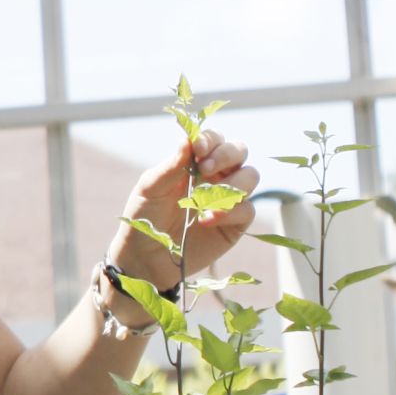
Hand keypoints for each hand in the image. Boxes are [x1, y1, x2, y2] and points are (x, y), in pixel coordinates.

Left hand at [110, 128, 259, 286]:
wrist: (145, 254)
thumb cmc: (145, 216)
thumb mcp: (150, 188)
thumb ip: (170, 166)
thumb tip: (187, 140)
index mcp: (196, 161)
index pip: (214, 139)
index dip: (211, 140)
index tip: (198, 149)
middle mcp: (217, 175)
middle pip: (240, 151)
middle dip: (227, 155)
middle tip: (206, 169)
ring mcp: (228, 197)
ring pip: (250, 176)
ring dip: (230, 185)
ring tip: (202, 201)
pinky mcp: (235, 222)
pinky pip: (247, 209)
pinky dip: (229, 212)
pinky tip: (205, 220)